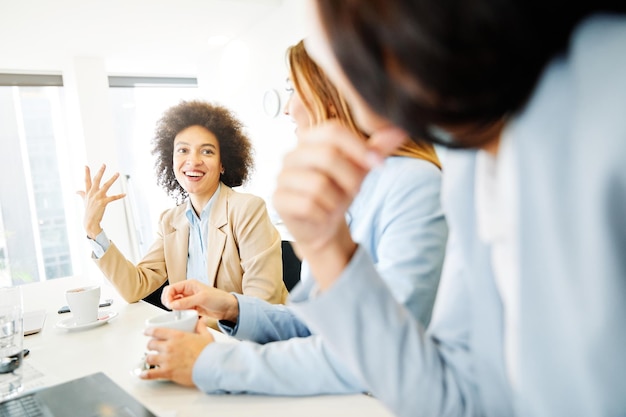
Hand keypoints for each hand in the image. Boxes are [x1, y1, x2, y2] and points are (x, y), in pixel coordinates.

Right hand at [76, 164, 125, 238]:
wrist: (89, 221)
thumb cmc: (88, 211)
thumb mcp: (84, 201)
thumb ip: (82, 194)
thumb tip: (76, 191)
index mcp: (88, 192)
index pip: (86, 181)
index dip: (86, 173)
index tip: (86, 165)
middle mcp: (92, 193)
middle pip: (96, 180)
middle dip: (100, 172)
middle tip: (104, 165)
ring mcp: (97, 197)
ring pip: (106, 186)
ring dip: (112, 179)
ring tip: (117, 173)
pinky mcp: (103, 202)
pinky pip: (112, 198)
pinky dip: (119, 196)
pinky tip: (125, 194)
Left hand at [141, 321, 213, 385]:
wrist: (210, 365)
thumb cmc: (208, 352)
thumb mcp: (205, 336)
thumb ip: (201, 327)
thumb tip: (202, 320)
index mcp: (177, 336)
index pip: (157, 331)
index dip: (149, 331)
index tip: (146, 331)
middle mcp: (169, 347)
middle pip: (151, 344)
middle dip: (150, 345)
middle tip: (152, 347)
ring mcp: (167, 360)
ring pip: (149, 358)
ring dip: (149, 358)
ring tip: (151, 359)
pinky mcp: (167, 372)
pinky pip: (151, 373)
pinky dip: (145, 374)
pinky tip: (142, 374)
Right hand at [161, 280, 238, 321]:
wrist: (228, 308)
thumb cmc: (219, 298)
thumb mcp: (202, 298)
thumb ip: (187, 302)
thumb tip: (173, 305)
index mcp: (189, 284)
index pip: (172, 288)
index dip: (168, 296)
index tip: (170, 305)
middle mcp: (188, 291)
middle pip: (170, 295)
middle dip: (168, 301)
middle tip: (171, 309)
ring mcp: (189, 300)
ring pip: (174, 303)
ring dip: (173, 308)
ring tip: (177, 313)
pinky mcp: (191, 308)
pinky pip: (180, 309)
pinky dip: (179, 312)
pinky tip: (182, 315)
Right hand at [273, 121, 405, 288]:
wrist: (321, 225)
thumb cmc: (337, 192)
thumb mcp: (360, 170)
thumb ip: (376, 150)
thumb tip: (398, 132)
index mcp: (310, 140)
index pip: (333, 131)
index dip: (359, 147)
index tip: (378, 164)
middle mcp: (292, 155)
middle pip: (327, 156)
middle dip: (350, 177)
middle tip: (356, 190)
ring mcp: (282, 177)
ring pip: (318, 184)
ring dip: (336, 199)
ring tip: (336, 203)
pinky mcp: (279, 199)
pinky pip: (307, 204)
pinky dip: (323, 213)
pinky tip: (323, 214)